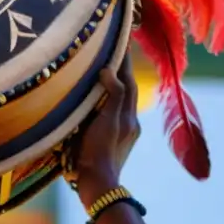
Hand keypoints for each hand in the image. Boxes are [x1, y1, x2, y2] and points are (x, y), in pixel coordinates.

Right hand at [74, 52, 140, 208]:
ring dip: (113, 84)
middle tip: (111, 49)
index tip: (120, 39)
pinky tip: (94, 99)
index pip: (127, 80)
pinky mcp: (110, 140)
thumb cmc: (98, 151)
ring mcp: (121, 132)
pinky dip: (105, 99)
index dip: (124, 61)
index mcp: (128, 114)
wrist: (97, 184)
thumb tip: (110, 71)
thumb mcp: (106, 121)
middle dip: (120, 70)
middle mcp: (129, 121)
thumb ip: (112, 95)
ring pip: (118, 101)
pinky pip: (110, 112)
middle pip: (126, 89)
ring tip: (102, 69)